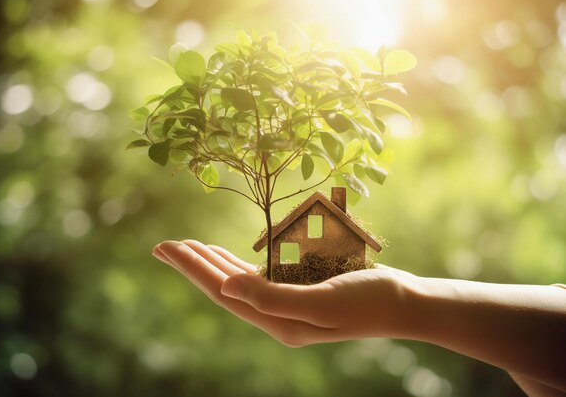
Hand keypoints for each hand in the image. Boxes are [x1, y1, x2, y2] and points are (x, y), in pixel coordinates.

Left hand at [152, 240, 413, 346]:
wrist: (404, 302)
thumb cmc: (368, 300)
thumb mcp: (322, 301)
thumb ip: (273, 298)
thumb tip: (226, 287)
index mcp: (277, 322)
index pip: (223, 292)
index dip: (193, 269)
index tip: (166, 248)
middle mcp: (276, 316)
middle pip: (223, 287)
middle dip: (192, 265)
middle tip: (163, 246)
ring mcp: (286, 304)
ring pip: (237, 281)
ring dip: (211, 262)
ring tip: (186, 247)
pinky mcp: (298, 290)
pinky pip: (257, 276)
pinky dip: (237, 262)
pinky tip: (225, 254)